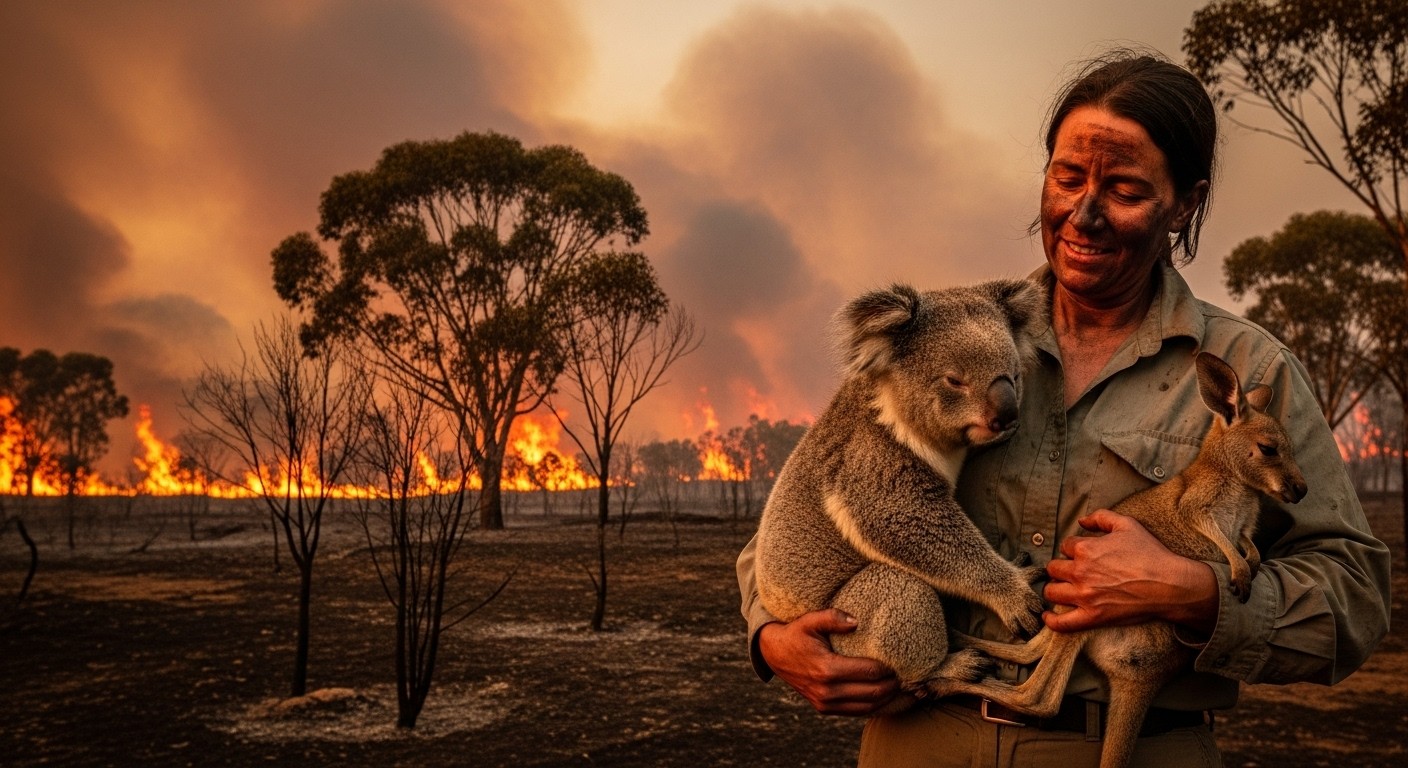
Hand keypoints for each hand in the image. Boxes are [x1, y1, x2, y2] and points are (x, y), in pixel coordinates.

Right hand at [756, 609, 903, 715]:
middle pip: (874, 693)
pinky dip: (877, 707)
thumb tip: (857, 622)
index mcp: (827, 669)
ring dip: (890, 700)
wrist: (774, 655)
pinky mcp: (825, 709)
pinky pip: (858, 712)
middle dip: (895, 686)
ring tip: (908, 691)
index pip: (869, 672)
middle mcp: (827, 691)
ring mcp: (826, 703)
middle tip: (911, 676)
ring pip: (869, 708)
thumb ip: (833, 617)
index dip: (889, 669)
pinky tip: (890, 699)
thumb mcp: (810, 620)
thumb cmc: (796, 634)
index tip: (903, 661)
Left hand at [1042, 510, 1217, 633]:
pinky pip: (1062, 623)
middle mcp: (1080, 572)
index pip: (1065, 546)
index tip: (1082, 554)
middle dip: (1060, 568)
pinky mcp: (1092, 616)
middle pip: (1053, 569)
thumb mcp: (1127, 524)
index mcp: (1085, 548)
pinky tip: (1048, 616)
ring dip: (1054, 589)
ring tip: (1062, 589)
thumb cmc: (1151, 554)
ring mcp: (1084, 596)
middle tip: (1071, 572)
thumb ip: (1100, 517)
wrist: (1170, 585)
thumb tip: (1081, 520)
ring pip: (1052, 592)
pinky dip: (1052, 620)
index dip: (1073, 549)